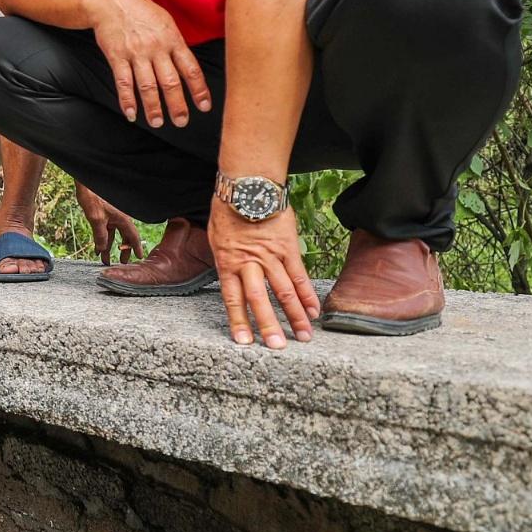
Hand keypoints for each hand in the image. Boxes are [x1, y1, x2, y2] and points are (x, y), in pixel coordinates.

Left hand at [76, 184, 143, 265]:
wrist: (85, 183)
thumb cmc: (92, 197)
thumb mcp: (96, 219)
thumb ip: (100, 236)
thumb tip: (102, 249)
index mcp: (122, 219)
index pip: (133, 236)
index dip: (136, 247)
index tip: (140, 257)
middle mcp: (119, 218)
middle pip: (124, 237)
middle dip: (122, 250)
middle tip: (121, 263)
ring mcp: (111, 216)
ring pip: (112, 235)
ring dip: (108, 247)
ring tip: (105, 259)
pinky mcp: (102, 215)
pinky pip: (105, 230)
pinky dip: (102, 239)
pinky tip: (97, 248)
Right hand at [83, 0, 212, 128]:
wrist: (110, 0)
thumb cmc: (141, 12)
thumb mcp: (165, 22)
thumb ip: (176, 45)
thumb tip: (188, 68)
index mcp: (172, 39)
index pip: (191, 69)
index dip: (199, 90)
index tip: (205, 107)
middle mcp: (156, 47)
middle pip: (170, 81)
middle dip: (177, 105)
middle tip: (182, 122)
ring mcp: (136, 52)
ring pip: (147, 86)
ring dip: (153, 108)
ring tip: (158, 123)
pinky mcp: (117, 56)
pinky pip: (123, 82)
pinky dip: (127, 101)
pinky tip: (131, 114)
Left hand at [207, 202, 317, 348]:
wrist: (248, 184)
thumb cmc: (228, 210)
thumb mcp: (217, 238)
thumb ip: (227, 262)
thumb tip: (234, 280)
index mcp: (228, 262)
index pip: (233, 298)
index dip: (239, 321)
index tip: (244, 342)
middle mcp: (250, 263)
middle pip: (260, 299)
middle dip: (269, 325)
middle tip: (278, 346)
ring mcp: (271, 256)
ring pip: (284, 290)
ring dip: (295, 315)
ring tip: (304, 336)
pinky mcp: (289, 247)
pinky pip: (299, 274)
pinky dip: (307, 294)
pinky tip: (314, 310)